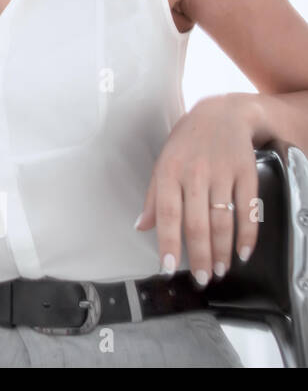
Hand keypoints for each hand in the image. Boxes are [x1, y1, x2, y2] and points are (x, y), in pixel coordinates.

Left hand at [136, 94, 259, 284]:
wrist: (222, 112)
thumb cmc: (187, 141)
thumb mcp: (162, 163)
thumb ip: (154, 198)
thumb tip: (141, 227)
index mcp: (169, 172)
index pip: (167, 214)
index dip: (168, 243)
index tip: (167, 267)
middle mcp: (195, 174)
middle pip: (197, 223)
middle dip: (199, 255)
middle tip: (201, 278)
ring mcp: (223, 173)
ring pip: (223, 220)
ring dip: (222, 250)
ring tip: (219, 270)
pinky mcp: (247, 173)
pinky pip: (249, 209)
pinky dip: (248, 234)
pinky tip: (243, 252)